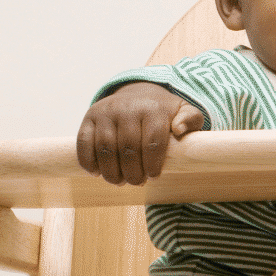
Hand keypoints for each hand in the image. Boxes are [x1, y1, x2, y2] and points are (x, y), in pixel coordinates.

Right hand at [77, 81, 203, 183]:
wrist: (137, 93)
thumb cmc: (162, 112)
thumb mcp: (183, 112)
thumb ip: (191, 120)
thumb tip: (180, 130)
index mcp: (153, 109)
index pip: (152, 142)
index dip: (152, 164)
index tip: (153, 176)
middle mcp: (127, 108)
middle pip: (128, 148)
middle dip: (132, 172)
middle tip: (136, 182)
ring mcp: (106, 112)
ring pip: (105, 148)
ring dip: (111, 172)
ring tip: (118, 181)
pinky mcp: (90, 117)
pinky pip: (84, 142)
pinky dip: (88, 161)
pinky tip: (96, 173)